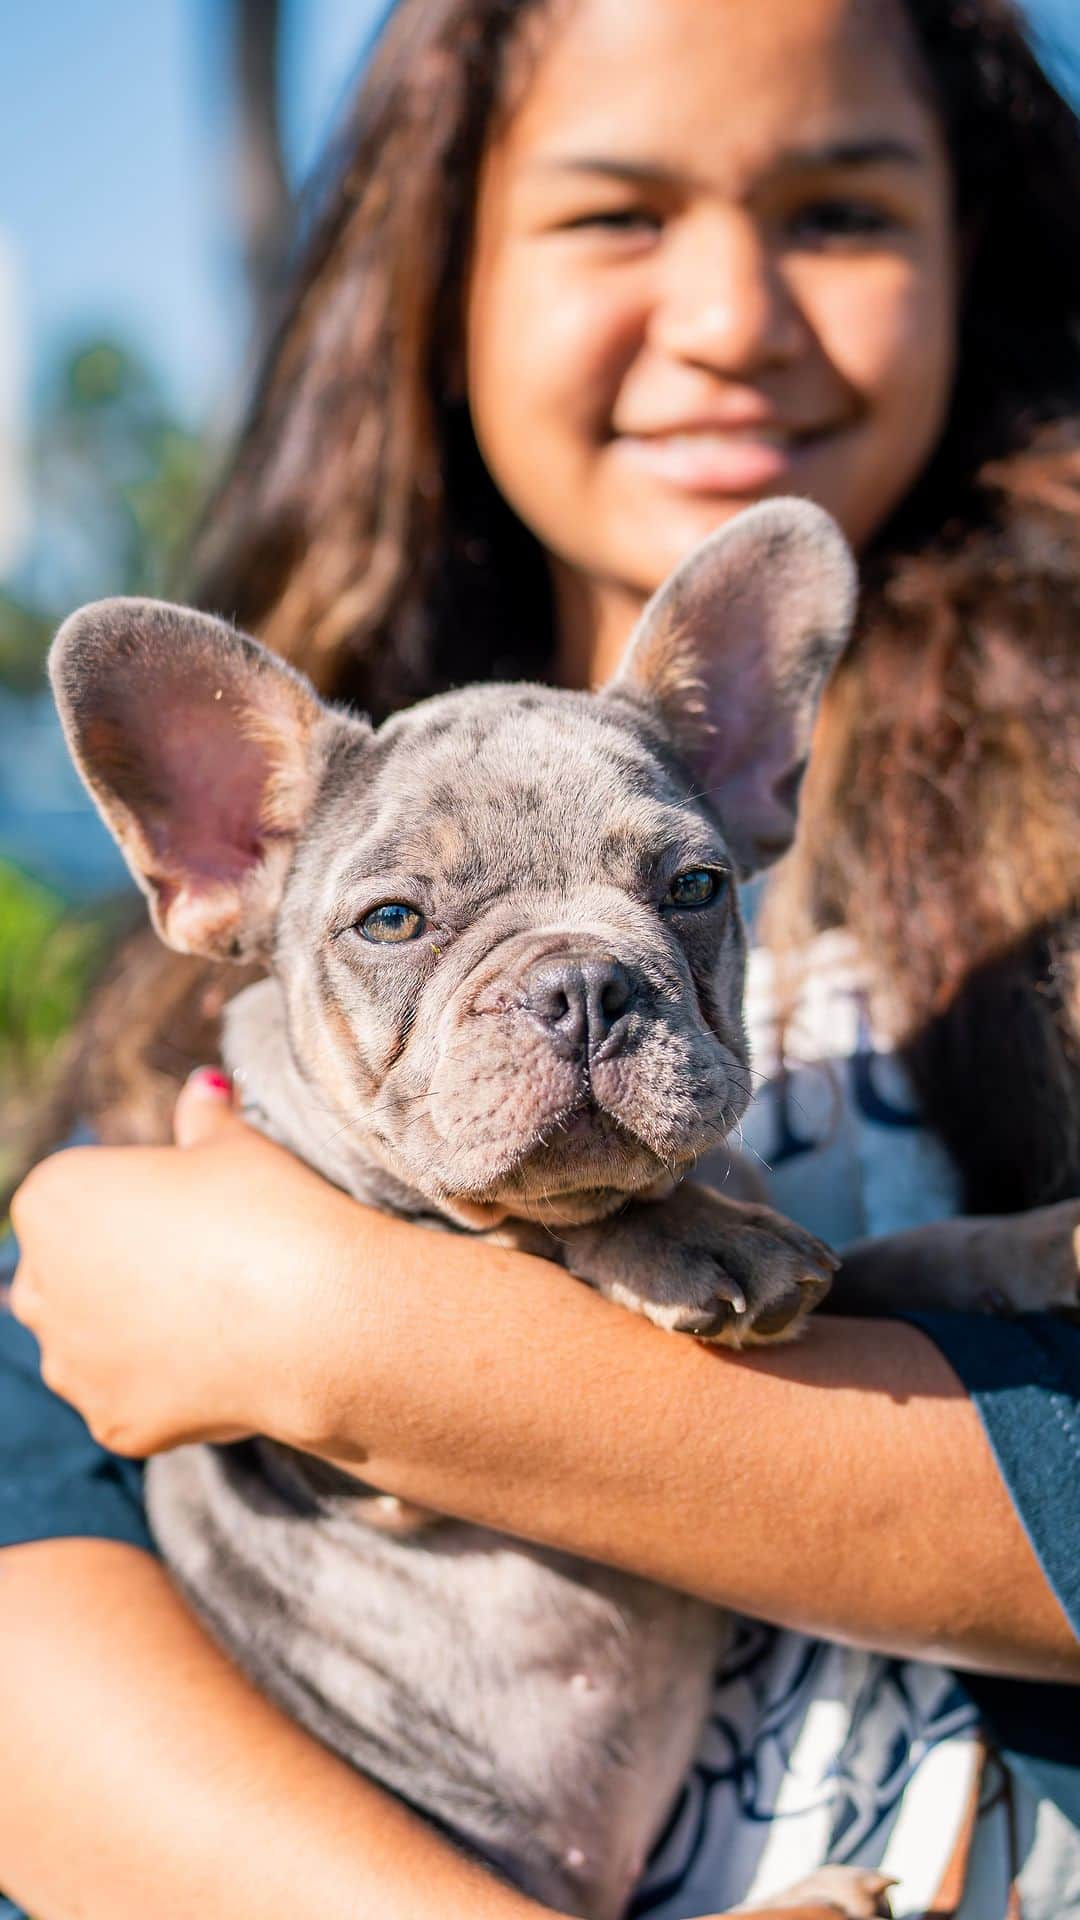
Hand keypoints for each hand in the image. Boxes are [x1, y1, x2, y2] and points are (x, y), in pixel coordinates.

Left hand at [8, 1072, 362, 1455]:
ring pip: (86, 1346)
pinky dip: (164, 1390)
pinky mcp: (110, 1422)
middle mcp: (39, 1284)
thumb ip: (203, 1120)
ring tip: (210, 1318)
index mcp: (53, 1199)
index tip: (192, 1211)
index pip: (77, 1198)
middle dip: (113, 1274)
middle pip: (66, 1275)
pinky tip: (219, 1367)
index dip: (137, 1204)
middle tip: (200, 1265)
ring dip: (128, 1336)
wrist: (313, 1315)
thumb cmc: (268, 1211)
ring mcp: (71, 1363)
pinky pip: (128, 1401)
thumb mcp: (235, 1146)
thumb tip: (203, 1089)